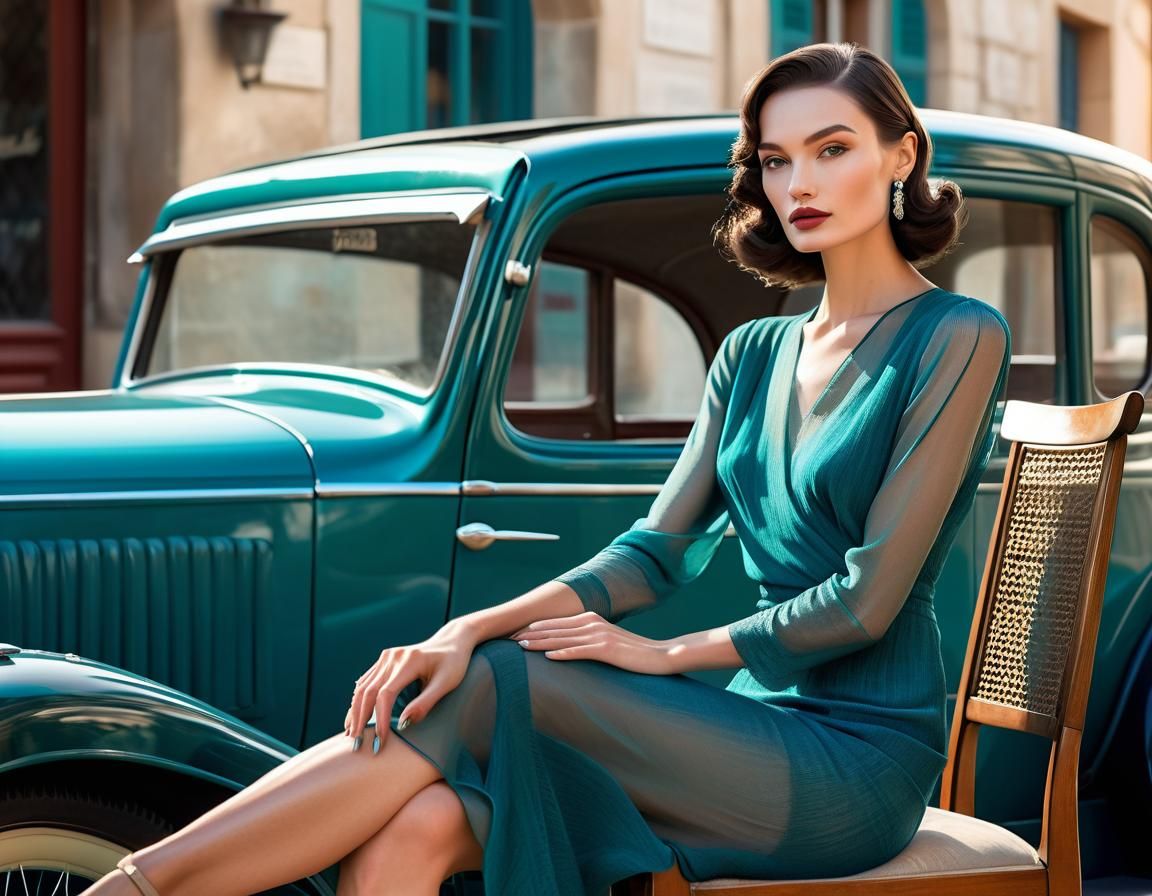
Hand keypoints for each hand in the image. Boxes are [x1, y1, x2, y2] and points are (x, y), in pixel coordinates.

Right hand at [345, 624, 476, 742]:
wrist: (452, 641)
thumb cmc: (454, 664)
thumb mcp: (446, 683)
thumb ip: (425, 703)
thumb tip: (403, 724)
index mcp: (409, 661)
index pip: (386, 694)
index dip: (380, 719)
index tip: (380, 741)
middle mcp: (393, 657)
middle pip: (368, 691)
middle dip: (361, 719)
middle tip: (357, 744)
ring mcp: (387, 657)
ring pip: (362, 687)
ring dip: (355, 711)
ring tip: (351, 734)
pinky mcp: (384, 659)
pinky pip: (366, 681)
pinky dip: (358, 700)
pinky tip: (355, 716)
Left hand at [510, 611, 671, 674]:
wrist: (660, 655)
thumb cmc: (633, 652)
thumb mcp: (608, 641)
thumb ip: (589, 639)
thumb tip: (569, 645)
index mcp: (592, 619)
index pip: (557, 622)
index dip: (536, 627)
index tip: (516, 633)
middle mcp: (593, 623)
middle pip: (555, 628)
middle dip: (530, 633)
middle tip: (508, 638)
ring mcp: (600, 635)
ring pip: (563, 638)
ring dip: (540, 642)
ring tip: (520, 646)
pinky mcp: (607, 649)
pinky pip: (580, 651)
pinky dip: (563, 652)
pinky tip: (549, 656)